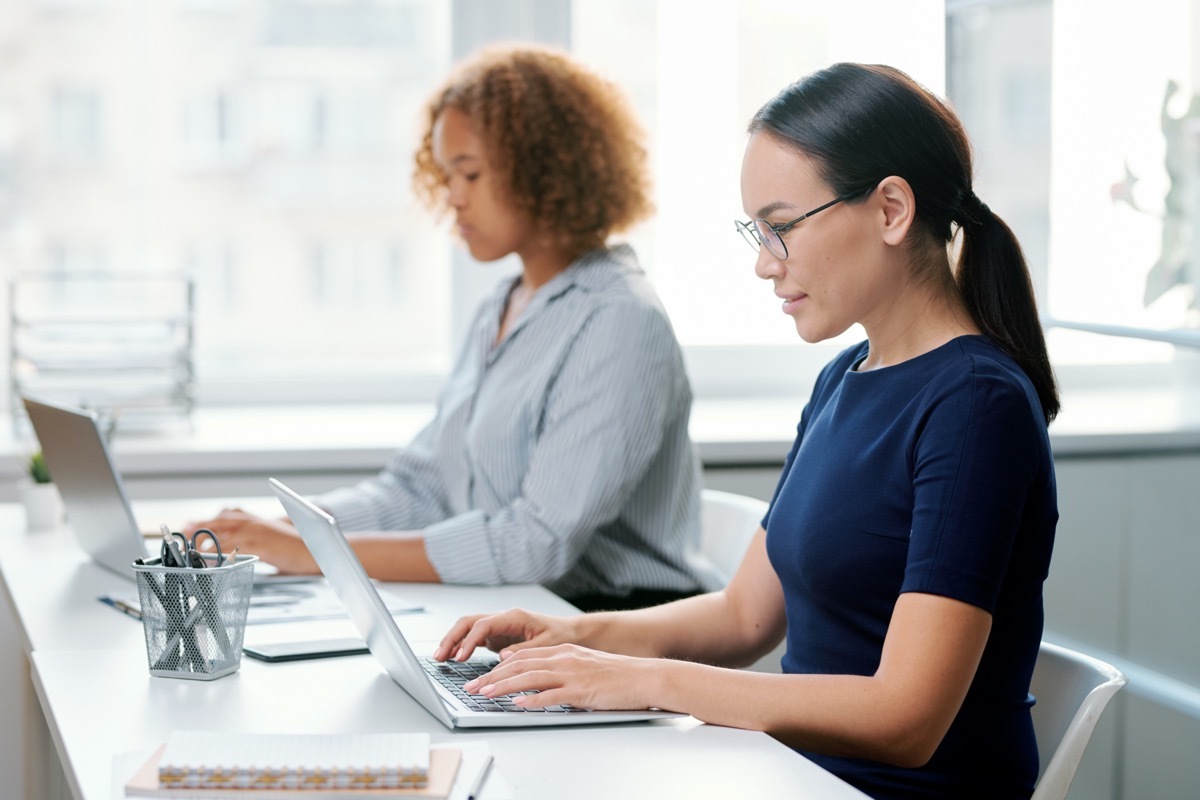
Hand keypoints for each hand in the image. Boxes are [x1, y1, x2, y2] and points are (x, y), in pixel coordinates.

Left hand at [183, 509, 318, 574]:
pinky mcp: (262, 545)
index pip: (227, 517)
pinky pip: (236, 548)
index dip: (208, 521)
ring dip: (206, 540)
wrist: (318, 550)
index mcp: (257, 521)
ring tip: (190, 549)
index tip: (190, 525)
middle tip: (183, 532)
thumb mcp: (274, 539)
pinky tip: (210, 559)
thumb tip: (240, 547)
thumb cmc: (297, 548)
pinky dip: (221, 553)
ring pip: (225, 534)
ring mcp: (258, 532)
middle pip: (221, 522)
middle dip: (201, 527)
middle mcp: (256, 523)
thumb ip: (256, 540)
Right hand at [433, 608, 579, 662]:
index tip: (461, 657)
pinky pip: (474, 638)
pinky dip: (462, 646)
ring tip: (440, 658)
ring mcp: (498, 627)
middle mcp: (502, 618)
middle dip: (452, 638)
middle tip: (439, 657)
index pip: (483, 625)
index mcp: (513, 617)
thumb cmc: (560, 635)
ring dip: (453, 641)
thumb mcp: (546, 644)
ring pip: (468, 629)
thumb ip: (524, 649)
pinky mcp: (497, 636)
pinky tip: (453, 658)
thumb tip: (502, 656)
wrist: (568, 632)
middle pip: (469, 622)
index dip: (470, 641)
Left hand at [461, 644, 668, 711]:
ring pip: (529, 677)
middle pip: (520, 665)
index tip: (482, 676)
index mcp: (564, 651)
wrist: (644, 677)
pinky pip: (551, 695)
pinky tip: (517, 704)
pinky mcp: (581, 690)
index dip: (499, 667)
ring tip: (485, 694)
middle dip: (492, 676)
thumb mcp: (584, 665)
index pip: (523, 656)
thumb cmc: (617, 674)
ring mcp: (572, 674)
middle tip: (473, 687)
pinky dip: (531, 700)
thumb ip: (561, 670)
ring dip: (503, 687)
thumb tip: (538, 684)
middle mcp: (564, 658)